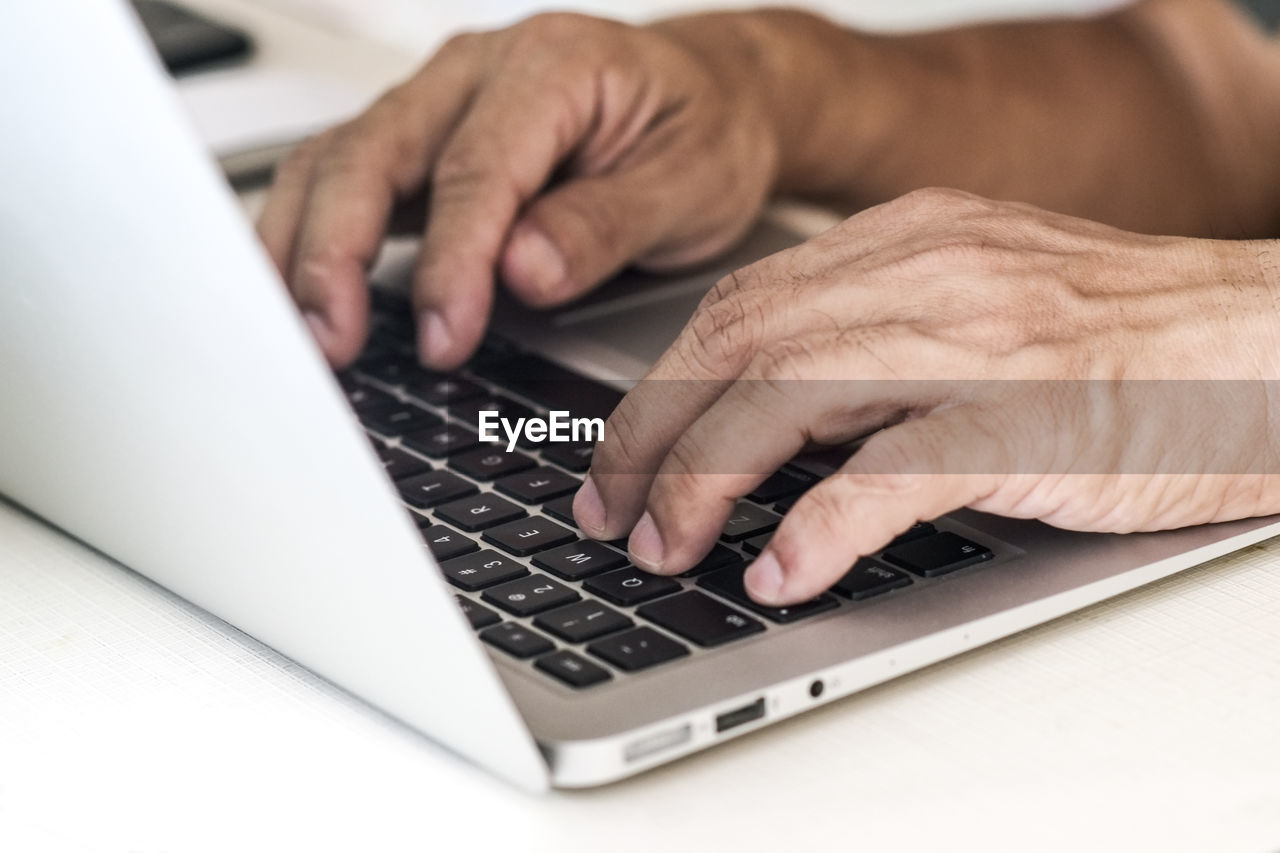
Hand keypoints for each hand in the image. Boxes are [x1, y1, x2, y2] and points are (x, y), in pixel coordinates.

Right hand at [257, 12, 778, 368]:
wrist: (712, 100)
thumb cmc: (703, 133)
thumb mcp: (689, 184)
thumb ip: (603, 225)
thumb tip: (523, 273)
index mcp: (551, 66)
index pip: (476, 169)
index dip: (452, 260)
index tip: (445, 335)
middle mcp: (477, 73)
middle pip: (371, 153)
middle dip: (337, 253)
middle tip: (334, 342)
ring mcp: (439, 106)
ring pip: (335, 164)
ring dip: (302, 248)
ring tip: (302, 334)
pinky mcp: (422, 147)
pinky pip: (341, 182)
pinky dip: (310, 239)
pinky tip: (302, 296)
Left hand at [573, 188, 1279, 604]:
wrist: (1277, 344)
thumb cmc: (1134, 343)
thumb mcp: (984, 301)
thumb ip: (879, 337)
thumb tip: (768, 416)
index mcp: (910, 241)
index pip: (739, 304)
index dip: (659, 385)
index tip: (620, 453)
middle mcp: (928, 274)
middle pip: (735, 344)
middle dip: (651, 436)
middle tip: (612, 510)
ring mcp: (977, 343)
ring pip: (784, 397)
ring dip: (703, 480)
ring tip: (668, 547)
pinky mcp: (1028, 423)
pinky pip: (889, 473)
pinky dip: (818, 529)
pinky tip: (780, 574)